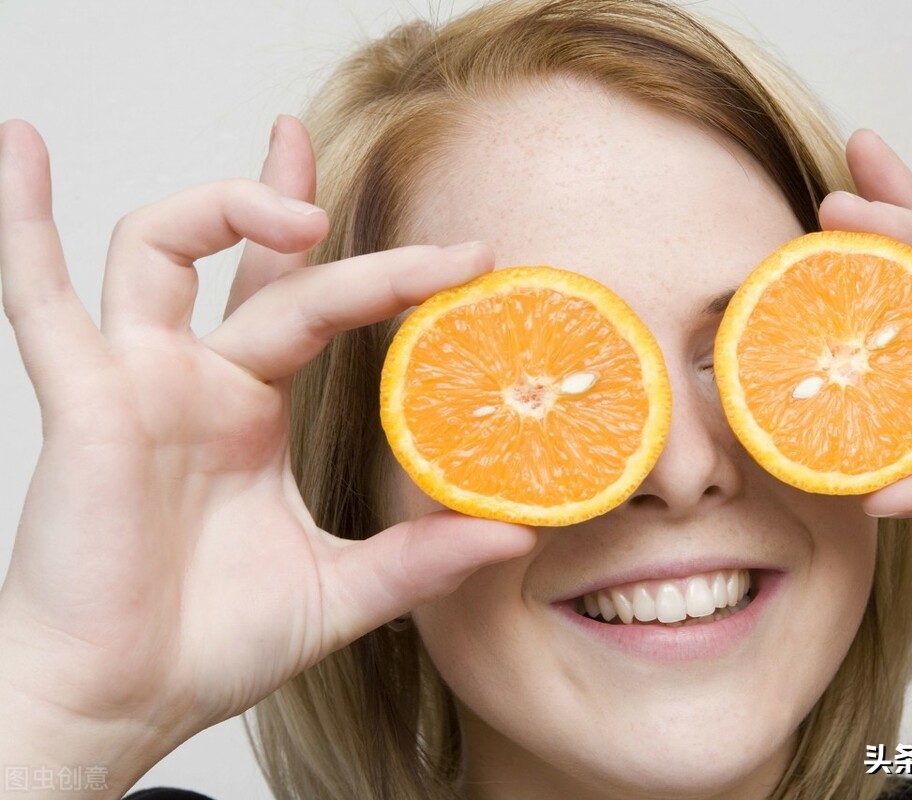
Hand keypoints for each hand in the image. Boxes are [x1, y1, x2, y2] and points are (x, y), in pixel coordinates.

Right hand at [0, 117, 535, 786]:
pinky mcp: (83, 401)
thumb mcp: (342, 590)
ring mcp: (137, 381)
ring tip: (299, 209)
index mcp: (251, 411)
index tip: (462, 258)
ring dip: (221, 207)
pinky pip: (37, 298)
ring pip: (159, 247)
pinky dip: (23, 224)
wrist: (121, 703)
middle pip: (250, 259)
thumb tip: (515, 536)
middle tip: (390, 203)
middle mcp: (197, 380)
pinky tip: (20, 147)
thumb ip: (421, 558)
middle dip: (302, 203)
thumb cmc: (208, 646)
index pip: (310, 302)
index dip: (379, 269)